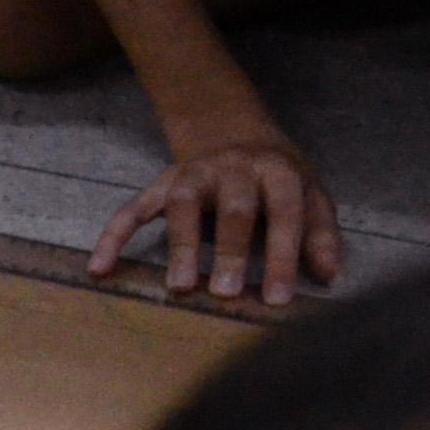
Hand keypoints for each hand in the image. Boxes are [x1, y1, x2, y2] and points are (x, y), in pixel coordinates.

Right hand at [94, 131, 337, 306]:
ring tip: (180, 287)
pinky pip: (133, 209)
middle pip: (234, 208)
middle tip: (227, 293)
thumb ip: (319, 232)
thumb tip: (328, 275)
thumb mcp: (309, 193)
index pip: (284, 213)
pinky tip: (100, 268)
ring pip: (183, 205)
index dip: (283, 256)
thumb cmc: (275, 177)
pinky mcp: (160, 183)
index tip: (278, 299)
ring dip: (182, 245)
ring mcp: (191, 174)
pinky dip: (113, 236)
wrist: (233, 130)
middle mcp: (233, 167)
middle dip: (230, 250)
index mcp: (276, 170)